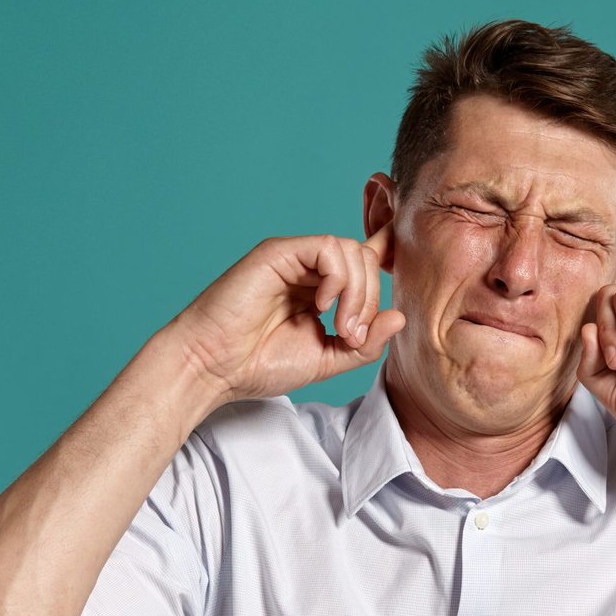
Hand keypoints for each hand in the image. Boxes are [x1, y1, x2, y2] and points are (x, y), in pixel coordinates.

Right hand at [170, 226, 405, 403]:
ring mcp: (294, 258)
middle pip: (365, 259)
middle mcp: (308, 269)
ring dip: (357, 294)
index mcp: (320, 289)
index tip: (399, 288)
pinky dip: (338, 278)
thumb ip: (364, 343)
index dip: (387, 264)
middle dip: (370, 300)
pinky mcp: (279, 252)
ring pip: (352, 250)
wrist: (215, 367)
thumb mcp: (327, 360)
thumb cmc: (259, 365)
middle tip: (353, 336)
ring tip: (341, 329)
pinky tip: (324, 307)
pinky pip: (328, 247)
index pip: (363, 263)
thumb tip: (400, 317)